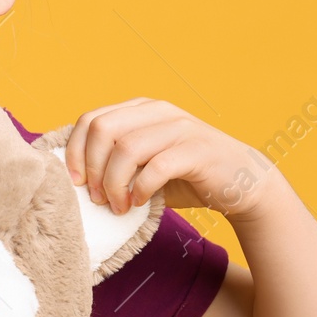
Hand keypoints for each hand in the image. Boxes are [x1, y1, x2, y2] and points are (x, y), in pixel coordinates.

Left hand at [63, 98, 284, 221]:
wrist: (241, 183)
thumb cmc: (185, 178)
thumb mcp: (144, 165)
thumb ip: (116, 163)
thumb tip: (75, 180)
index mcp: (141, 110)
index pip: (91, 119)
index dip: (75, 151)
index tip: (76, 182)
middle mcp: (158, 111)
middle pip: (103, 129)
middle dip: (93, 168)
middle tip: (97, 198)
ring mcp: (179, 127)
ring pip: (126, 149)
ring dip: (114, 184)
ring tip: (118, 206)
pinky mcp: (196, 150)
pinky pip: (156, 167)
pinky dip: (141, 189)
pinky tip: (140, 202)